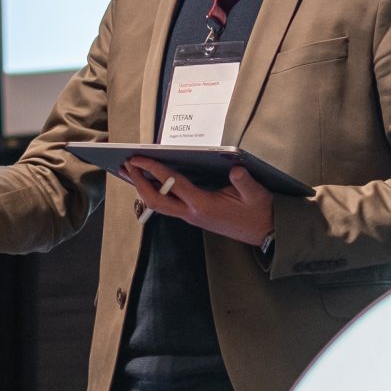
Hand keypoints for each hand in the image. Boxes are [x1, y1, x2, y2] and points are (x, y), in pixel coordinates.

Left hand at [120, 159, 272, 248]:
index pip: (173, 185)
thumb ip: (244, 182)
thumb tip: (235, 169)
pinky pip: (167, 205)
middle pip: (155, 200)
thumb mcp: (256, 194)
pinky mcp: (193, 216)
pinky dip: (155, 192)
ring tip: (130, 171)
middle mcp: (192, 213)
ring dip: (143, 188)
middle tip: (126, 164)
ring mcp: (191, 216)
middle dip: (138, 182)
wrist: (264, 232)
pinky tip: (150, 180)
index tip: (139, 158)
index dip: (154, 170)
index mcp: (204, 206)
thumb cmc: (259, 212)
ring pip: (158, 205)